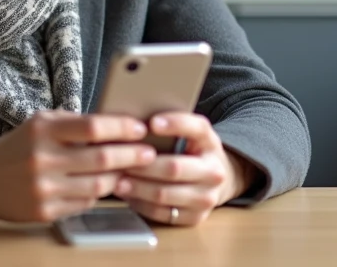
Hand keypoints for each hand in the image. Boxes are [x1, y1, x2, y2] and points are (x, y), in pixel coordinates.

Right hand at [0, 111, 156, 222]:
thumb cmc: (18, 145)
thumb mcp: (41, 122)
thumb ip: (75, 123)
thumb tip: (118, 124)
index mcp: (44, 130)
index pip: (93, 126)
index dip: (122, 127)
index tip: (141, 128)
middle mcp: (43, 159)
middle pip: (102, 157)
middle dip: (132, 154)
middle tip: (149, 152)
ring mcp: (44, 188)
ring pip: (99, 185)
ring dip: (120, 177)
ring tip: (133, 169)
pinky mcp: (45, 212)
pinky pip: (85, 203)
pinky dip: (99, 195)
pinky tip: (106, 186)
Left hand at [113, 113, 257, 226]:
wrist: (218, 179)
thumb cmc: (193, 150)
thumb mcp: (191, 132)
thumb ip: (172, 124)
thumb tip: (136, 119)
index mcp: (211, 143)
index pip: (196, 129)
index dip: (175, 124)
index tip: (152, 122)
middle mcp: (214, 172)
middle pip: (174, 168)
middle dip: (143, 165)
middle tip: (119, 161)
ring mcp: (206, 198)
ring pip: (164, 194)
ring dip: (137, 187)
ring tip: (117, 180)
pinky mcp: (196, 218)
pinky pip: (162, 213)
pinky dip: (141, 203)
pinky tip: (128, 195)